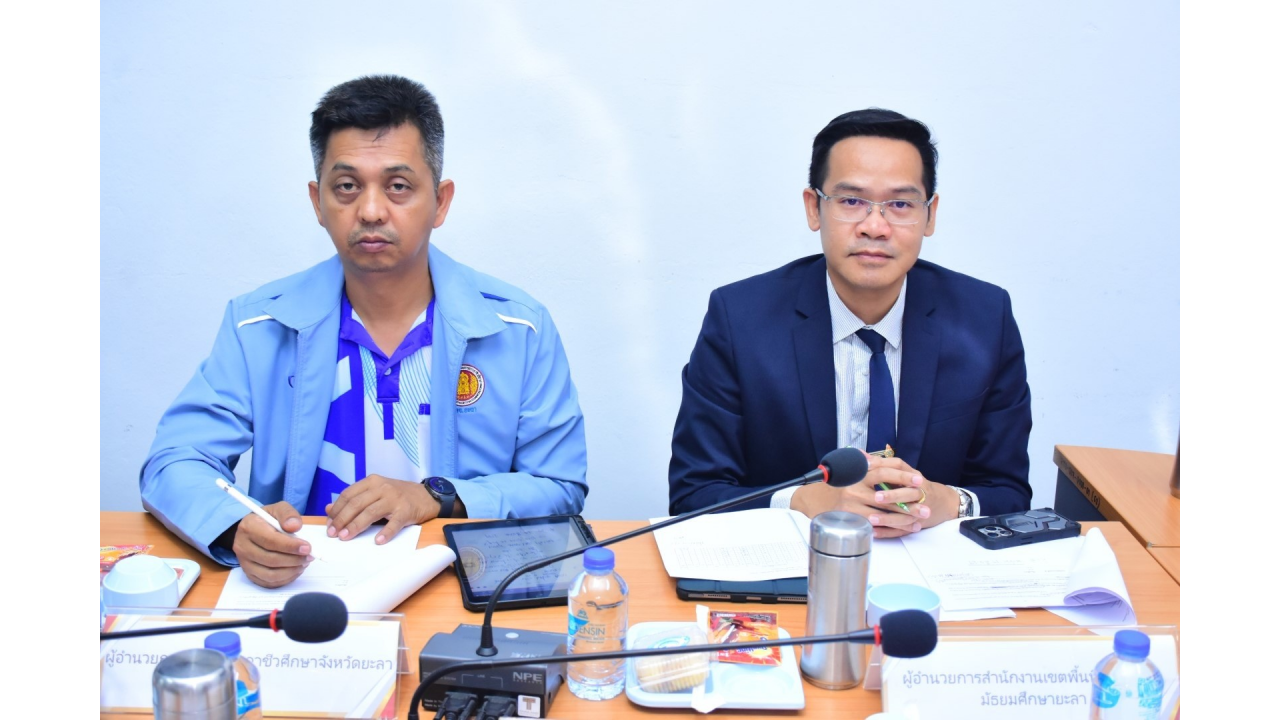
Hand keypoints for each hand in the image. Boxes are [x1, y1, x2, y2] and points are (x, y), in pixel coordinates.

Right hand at [232, 501, 310, 587]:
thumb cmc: (268, 519)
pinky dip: (286, 579)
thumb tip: (295, 527)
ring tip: (304, 563)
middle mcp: (243, 547)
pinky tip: (295, 570)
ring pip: (270, 574)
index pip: (270, 541)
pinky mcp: (250, 575)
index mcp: (249, 528)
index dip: (290, 546)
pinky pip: (269, 582)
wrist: (252, 530)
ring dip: (291, 571)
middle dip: (294, 560)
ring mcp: (245, 563)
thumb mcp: (278, 509)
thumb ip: (288, 515)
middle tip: (309, 556)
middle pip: (271, 560)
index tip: (307, 547)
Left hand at [325, 474, 435, 543]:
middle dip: (342, 520)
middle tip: (334, 534)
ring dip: (356, 526)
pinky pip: (394, 523)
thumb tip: (329, 509)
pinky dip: (386, 532)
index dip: (336, 510)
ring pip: (371, 512)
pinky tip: (378, 540)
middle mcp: (382, 487)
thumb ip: (354, 499)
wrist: (427, 495)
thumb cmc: (398, 496)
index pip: (348, 494)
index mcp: (372, 482)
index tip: (329, 524)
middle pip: (357, 503)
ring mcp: (395, 499)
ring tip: (346, 537)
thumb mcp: (375, 493)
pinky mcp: (406, 510)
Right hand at [790, 454, 951, 537]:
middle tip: (927, 504)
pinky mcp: (853, 522)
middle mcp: (854, 490)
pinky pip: (879, 527)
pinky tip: (909, 528)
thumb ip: (864, 464)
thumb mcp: (851, 471)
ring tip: (922, 518)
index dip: (902, 475)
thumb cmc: (841, 487)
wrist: (818, 503)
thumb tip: (867, 454)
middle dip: (909, 501)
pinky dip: (896, 528)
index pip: (883, 472)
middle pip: (887, 497)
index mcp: (857, 475)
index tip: (919, 479)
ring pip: (884, 514)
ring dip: (905, 517)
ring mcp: (853, 508)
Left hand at [863, 455, 958, 531]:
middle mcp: (918, 493)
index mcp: (913, 477)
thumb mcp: (904, 471)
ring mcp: (918, 511)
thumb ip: (882, 464)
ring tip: (871, 519)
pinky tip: (874, 532)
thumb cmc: (917, 485)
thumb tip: (861, 455)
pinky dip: (888, 532)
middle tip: (875, 497)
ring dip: (888, 518)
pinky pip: (901, 531)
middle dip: (892, 496)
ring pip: (905, 516)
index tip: (871, 471)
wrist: (943, 503)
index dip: (887, 470)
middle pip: (908, 494)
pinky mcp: (913, 525)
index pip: (902, 471)